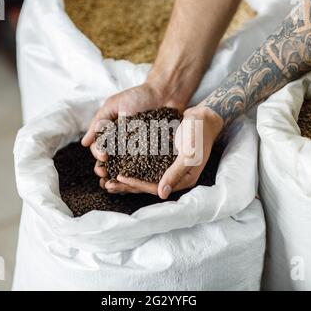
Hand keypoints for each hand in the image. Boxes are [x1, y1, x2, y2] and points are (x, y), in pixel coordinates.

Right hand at [81, 81, 188, 188]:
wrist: (165, 94)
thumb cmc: (138, 96)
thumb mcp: (113, 105)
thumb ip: (98, 122)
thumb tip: (84, 142)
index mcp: (111, 135)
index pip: (100, 149)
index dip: (99, 154)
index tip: (103, 156)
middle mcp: (122, 145)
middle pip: (110, 163)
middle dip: (104, 170)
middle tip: (104, 174)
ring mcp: (137, 151)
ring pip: (124, 169)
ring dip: (118, 178)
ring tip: (115, 183)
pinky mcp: (153, 154)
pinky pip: (145, 168)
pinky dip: (138, 176)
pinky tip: (134, 181)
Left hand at [106, 105, 223, 198]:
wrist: (203, 117)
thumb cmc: (198, 134)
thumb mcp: (189, 155)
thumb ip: (176, 173)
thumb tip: (161, 194)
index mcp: (182, 180)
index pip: (154, 187)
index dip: (136, 184)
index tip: (119, 177)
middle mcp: (173, 177)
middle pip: (146, 185)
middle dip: (126, 185)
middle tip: (106, 183)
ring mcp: (168, 167)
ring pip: (143, 176)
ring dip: (126, 176)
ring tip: (108, 176)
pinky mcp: (163, 158)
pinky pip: (145, 164)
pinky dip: (131, 164)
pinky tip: (118, 161)